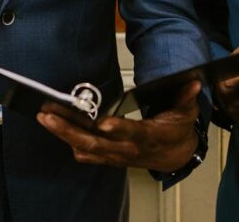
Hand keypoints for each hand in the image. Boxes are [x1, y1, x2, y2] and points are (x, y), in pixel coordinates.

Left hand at [37, 81, 201, 172]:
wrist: (173, 154)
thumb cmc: (176, 130)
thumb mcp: (186, 113)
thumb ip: (186, 97)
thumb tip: (193, 82)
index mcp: (147, 137)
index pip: (131, 134)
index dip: (117, 129)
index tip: (102, 123)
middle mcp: (127, 149)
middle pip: (96, 144)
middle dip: (70, 131)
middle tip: (49, 116)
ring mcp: (115, 155)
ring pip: (85, 148)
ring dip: (63, 134)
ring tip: (44, 116)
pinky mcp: (107, 156)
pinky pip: (84, 152)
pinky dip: (67, 140)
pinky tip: (54, 126)